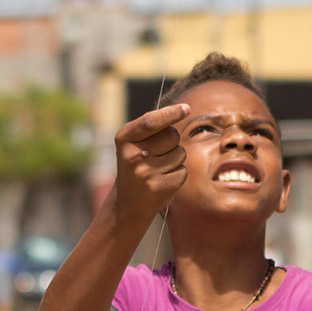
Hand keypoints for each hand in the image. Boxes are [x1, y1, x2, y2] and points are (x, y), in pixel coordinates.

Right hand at [113, 103, 190, 218]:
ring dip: (176, 158)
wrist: (128, 201)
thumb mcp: (134, 141)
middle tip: (159, 153)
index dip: (171, 113)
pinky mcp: (159, 188)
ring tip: (159, 168)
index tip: (186, 108)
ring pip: (180, 153)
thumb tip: (184, 110)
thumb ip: (153, 126)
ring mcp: (146, 173)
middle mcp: (133, 155)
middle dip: (173, 141)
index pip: (151, 121)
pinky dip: (178, 174)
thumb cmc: (137, 163)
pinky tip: (163, 180)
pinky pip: (183, 171)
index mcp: (124, 138)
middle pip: (172, 135)